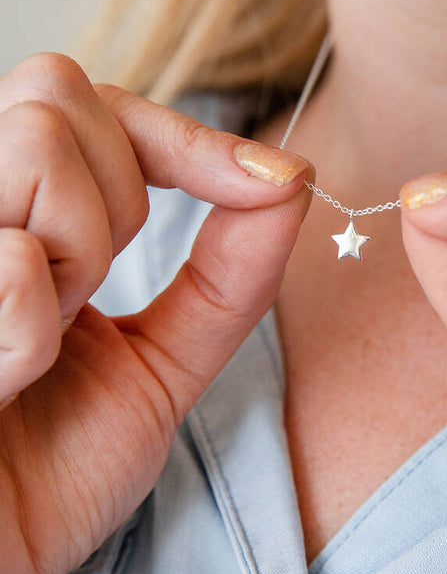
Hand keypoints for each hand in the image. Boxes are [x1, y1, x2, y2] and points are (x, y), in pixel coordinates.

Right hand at [0, 54, 311, 573]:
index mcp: (15, 220)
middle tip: (81, 303)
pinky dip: (29, 332)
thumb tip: (290, 182)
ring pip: (36, 147)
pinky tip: (0, 383)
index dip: (189, 137)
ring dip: (75, 261)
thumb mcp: (161, 366)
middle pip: (58, 100)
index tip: (274, 181)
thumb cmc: (48, 473)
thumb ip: (228, 275)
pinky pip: (9, 260)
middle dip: (115, 204)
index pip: (89, 104)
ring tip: (34, 349)